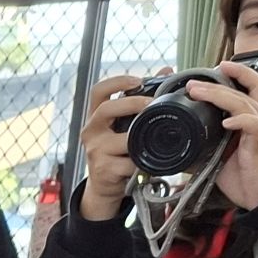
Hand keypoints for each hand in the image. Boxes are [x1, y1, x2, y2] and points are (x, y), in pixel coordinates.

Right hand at [75, 72, 151, 220]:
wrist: (103, 186)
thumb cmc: (116, 151)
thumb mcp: (122, 126)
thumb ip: (141, 100)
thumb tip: (166, 71)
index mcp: (96, 117)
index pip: (98, 92)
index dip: (117, 82)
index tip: (137, 81)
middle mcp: (91, 131)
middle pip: (106, 109)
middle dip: (132, 103)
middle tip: (153, 104)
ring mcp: (95, 151)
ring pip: (123, 139)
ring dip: (142, 138)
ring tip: (156, 137)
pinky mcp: (103, 170)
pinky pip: (129, 163)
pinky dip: (143, 162)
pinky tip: (150, 161)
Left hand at [189, 60, 257, 210]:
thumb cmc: (248, 176)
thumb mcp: (225, 156)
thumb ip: (209, 145)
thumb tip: (181, 145)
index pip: (255, 85)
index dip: (239, 73)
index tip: (219, 67)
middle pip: (248, 89)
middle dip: (220, 82)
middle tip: (194, 83)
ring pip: (245, 103)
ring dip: (220, 96)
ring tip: (199, 93)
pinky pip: (254, 126)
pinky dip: (240, 121)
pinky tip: (226, 122)